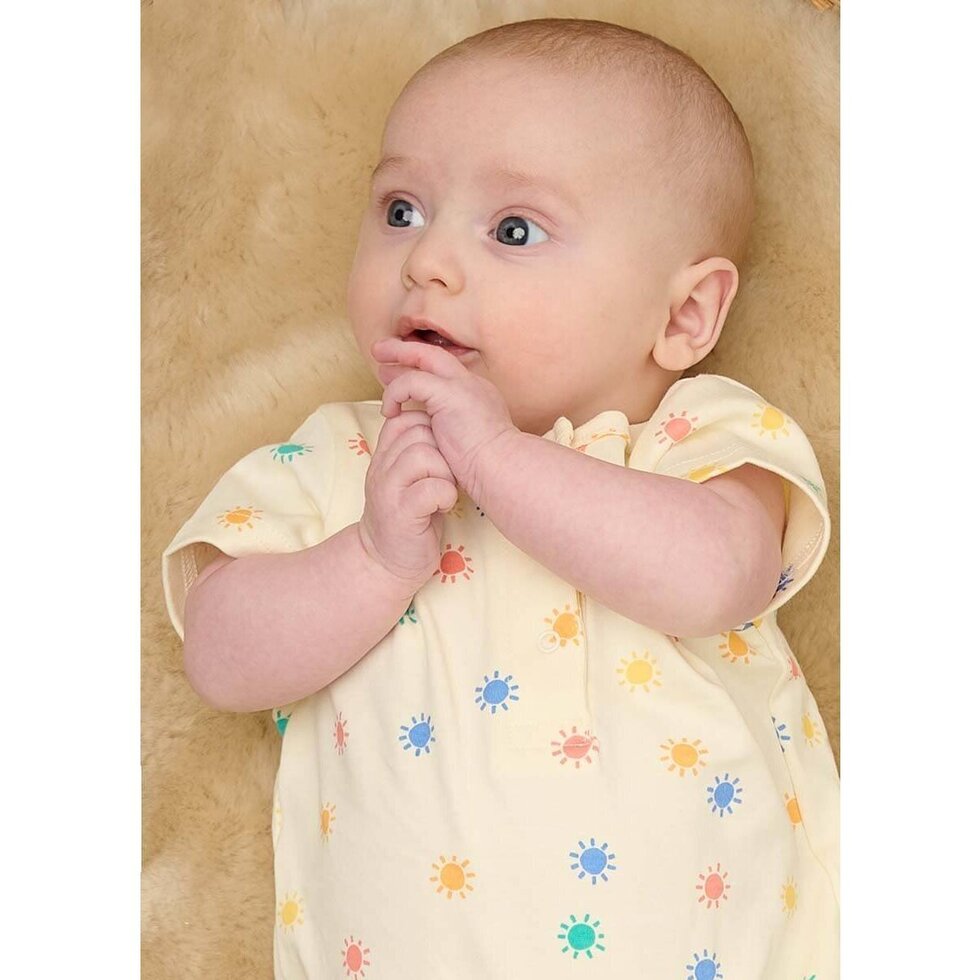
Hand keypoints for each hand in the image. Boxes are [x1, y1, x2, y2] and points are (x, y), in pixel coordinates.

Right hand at [357, 410, 457, 588]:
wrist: (386, 562)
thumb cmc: (409, 518)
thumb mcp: (406, 480)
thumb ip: (415, 454)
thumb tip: (440, 425)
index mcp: (383, 458)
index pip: (404, 419)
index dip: (429, 430)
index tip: (439, 456)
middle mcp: (381, 469)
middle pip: (419, 432)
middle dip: (442, 452)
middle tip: (444, 477)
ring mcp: (388, 490)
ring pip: (424, 455)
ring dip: (445, 474)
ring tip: (444, 492)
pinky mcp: (402, 513)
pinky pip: (432, 487)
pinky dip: (446, 495)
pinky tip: (443, 507)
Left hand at [371, 337, 518, 497]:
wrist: (501, 469)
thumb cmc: (487, 469)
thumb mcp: (467, 443)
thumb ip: (451, 432)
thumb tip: (433, 435)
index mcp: (478, 396)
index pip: (446, 372)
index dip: (422, 369)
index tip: (401, 374)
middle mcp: (472, 384)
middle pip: (435, 355)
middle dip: (407, 350)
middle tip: (382, 351)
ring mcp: (462, 386)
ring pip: (424, 356)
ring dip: (398, 359)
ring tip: (379, 366)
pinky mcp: (449, 393)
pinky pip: (412, 381)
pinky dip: (396, 393)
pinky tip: (389, 411)